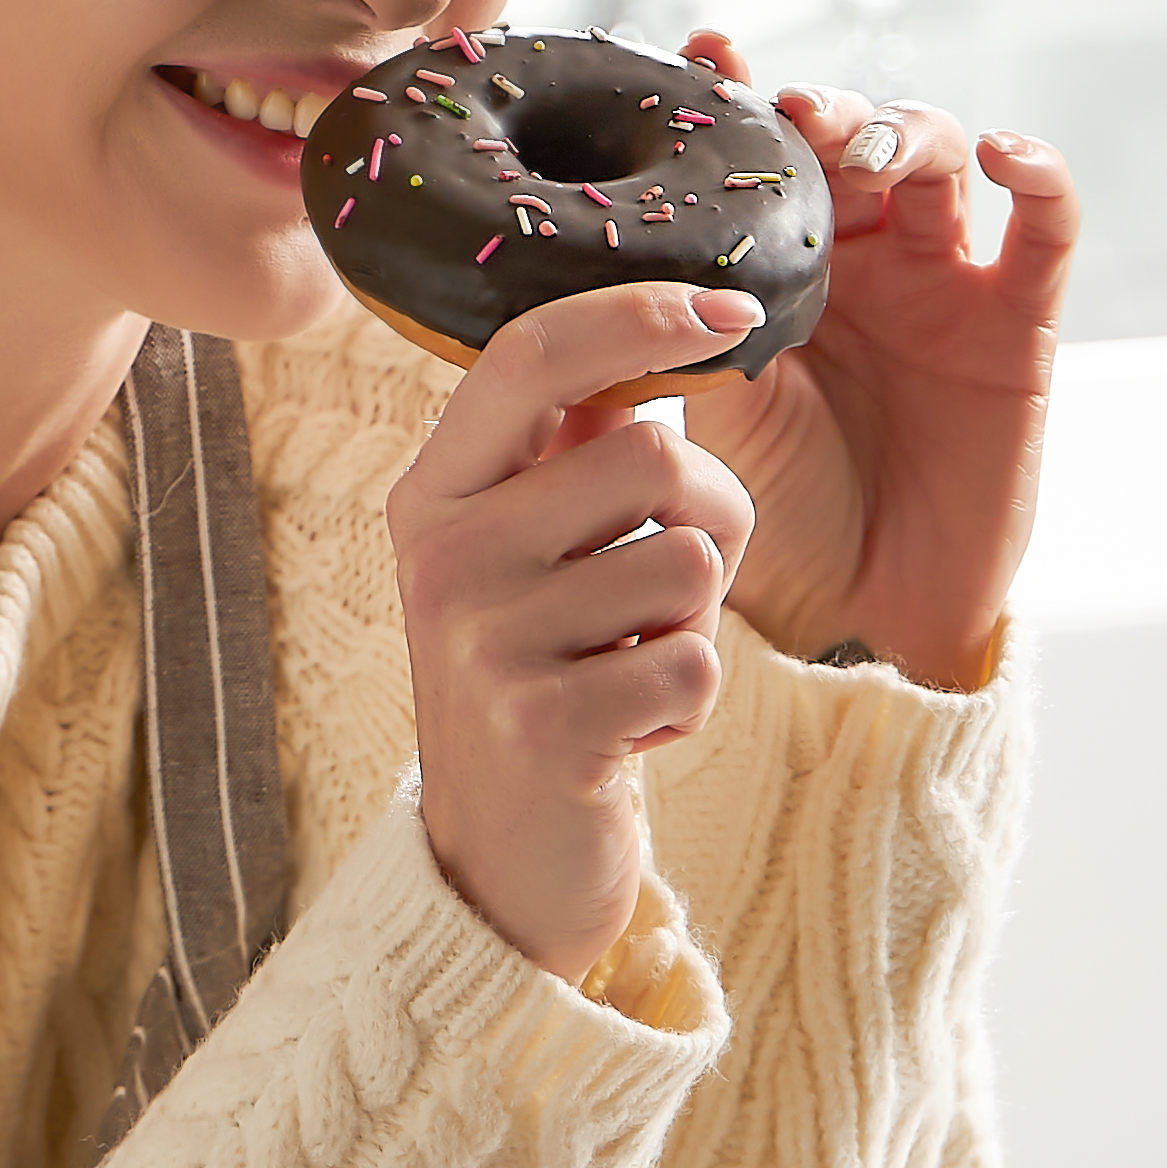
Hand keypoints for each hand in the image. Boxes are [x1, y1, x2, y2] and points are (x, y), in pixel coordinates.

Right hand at [390, 280, 761, 982]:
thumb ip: (574, 455)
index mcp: (435, 492)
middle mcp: (444, 555)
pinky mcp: (545, 725)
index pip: (534, 355)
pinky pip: (695, 661)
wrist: (501, 860)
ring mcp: (486, 642)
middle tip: (658, 598)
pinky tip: (632, 734)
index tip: (731, 307)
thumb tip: (682, 335)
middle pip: (652, 456)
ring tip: (631, 670)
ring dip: (696, 623)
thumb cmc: (545, 677)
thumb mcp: (528, 555)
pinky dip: (691, 702)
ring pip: (687, 562)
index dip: (639, 314)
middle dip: (706, 522)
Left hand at [676, 44, 1078, 688]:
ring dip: (906, 130)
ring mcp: (943, 282)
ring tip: (866, 146)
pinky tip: (1005, 153)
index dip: (740, 95)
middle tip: (793, 113)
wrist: (858, 611)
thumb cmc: (772, 514)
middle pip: (855, 136)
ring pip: (939, 159)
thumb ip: (663, 331)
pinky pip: (1046, 231)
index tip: (701, 51)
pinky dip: (1039, 175)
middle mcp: (859, 256)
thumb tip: (578, 258)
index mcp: (776, 263)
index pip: (761, 154)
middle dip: (827, 108)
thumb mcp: (702, 409)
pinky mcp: (1018, 324)